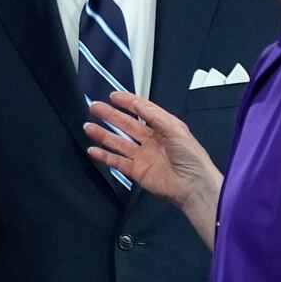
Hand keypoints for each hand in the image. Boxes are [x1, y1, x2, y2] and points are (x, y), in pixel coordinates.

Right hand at [85, 91, 222, 247]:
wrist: (193, 185)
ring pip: (118, 142)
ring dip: (103, 134)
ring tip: (88, 126)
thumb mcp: (175, 129)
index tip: (112, 95)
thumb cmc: (190, 156)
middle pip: (126, 125)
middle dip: (110, 116)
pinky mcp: (136, 172)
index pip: (141, 111)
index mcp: (162, 127)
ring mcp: (142, 156)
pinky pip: (117, 162)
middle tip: (94, 107)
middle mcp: (151, 140)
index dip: (127, 102)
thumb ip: (154, 115)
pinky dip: (104, 156)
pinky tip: (93, 149)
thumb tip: (137, 103)